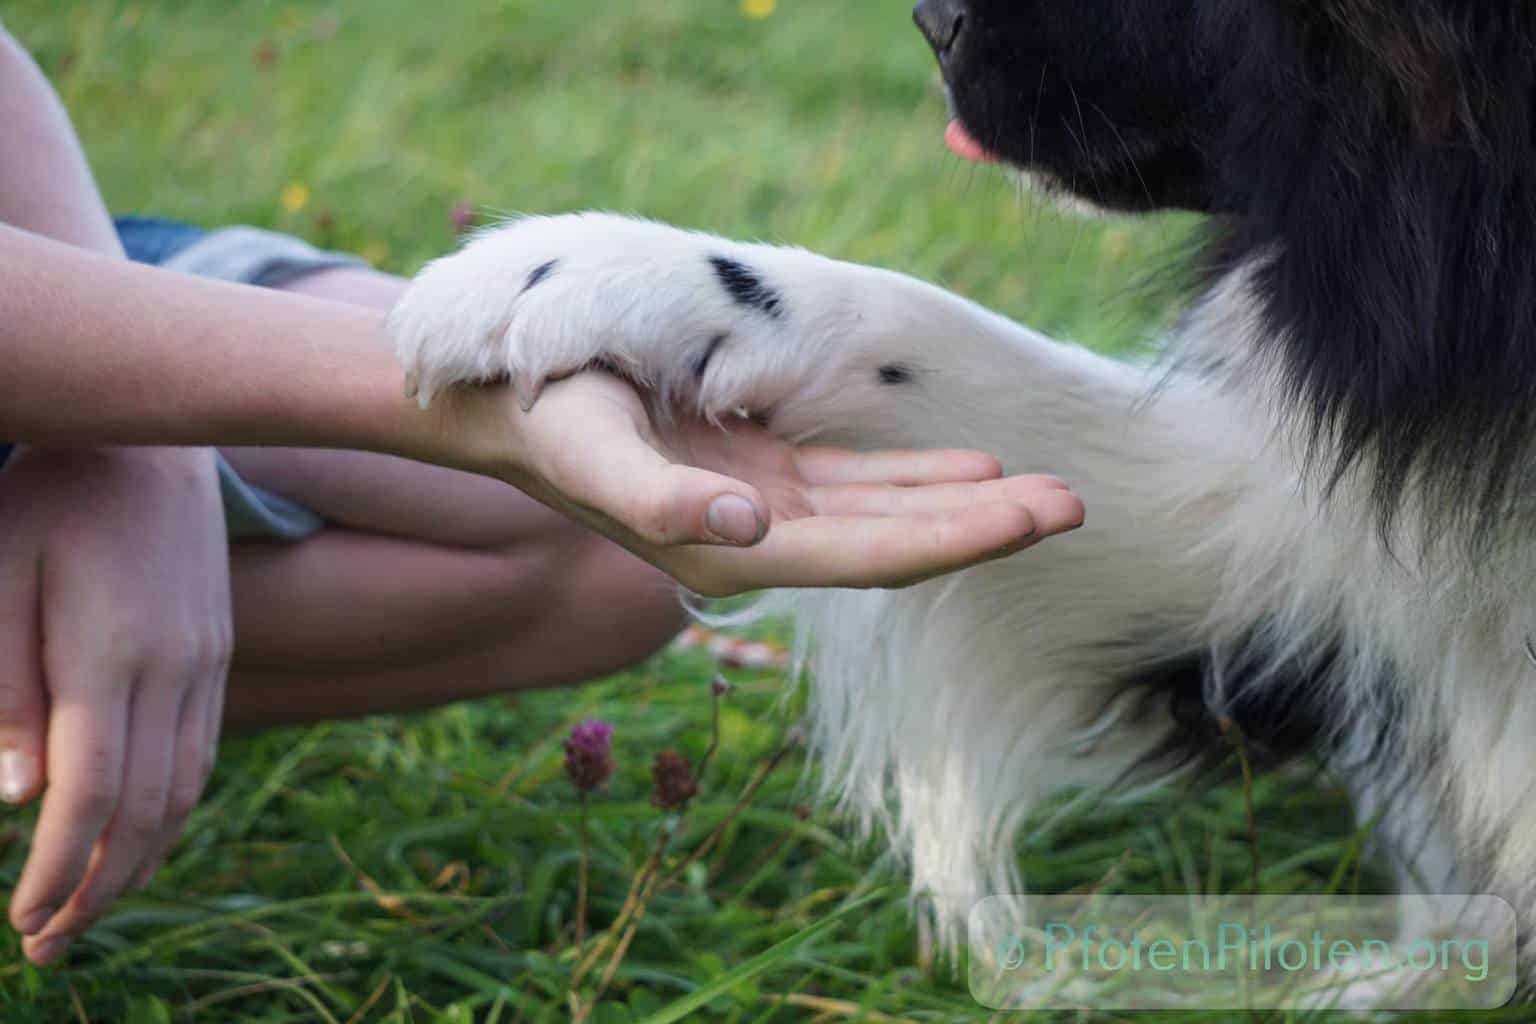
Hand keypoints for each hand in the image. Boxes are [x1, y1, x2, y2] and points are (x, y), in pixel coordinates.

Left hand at [0, 446, 231, 965]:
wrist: (151, 440)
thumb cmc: (49, 500)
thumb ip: (6, 688)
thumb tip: (20, 800)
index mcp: (111, 653)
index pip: (92, 794)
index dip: (57, 871)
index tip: (21, 920)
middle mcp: (176, 668)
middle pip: (148, 810)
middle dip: (98, 890)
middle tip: (47, 947)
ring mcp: (207, 663)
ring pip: (185, 790)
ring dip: (139, 862)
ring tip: (88, 908)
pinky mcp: (217, 654)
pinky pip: (202, 753)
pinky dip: (168, 814)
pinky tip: (133, 836)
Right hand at [439, 372, 1084, 596]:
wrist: (505, 402)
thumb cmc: (543, 415)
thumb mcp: (587, 446)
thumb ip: (657, 501)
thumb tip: (744, 529)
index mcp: (728, 549)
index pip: (868, 554)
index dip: (954, 537)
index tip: (1034, 518)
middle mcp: (759, 540)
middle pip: (897, 542)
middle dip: (987, 527)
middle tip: (1079, 504)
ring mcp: (765, 509)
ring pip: (888, 516)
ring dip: (966, 503)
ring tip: (1049, 491)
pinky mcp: (764, 473)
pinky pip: (858, 483)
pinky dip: (916, 478)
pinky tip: (973, 469)